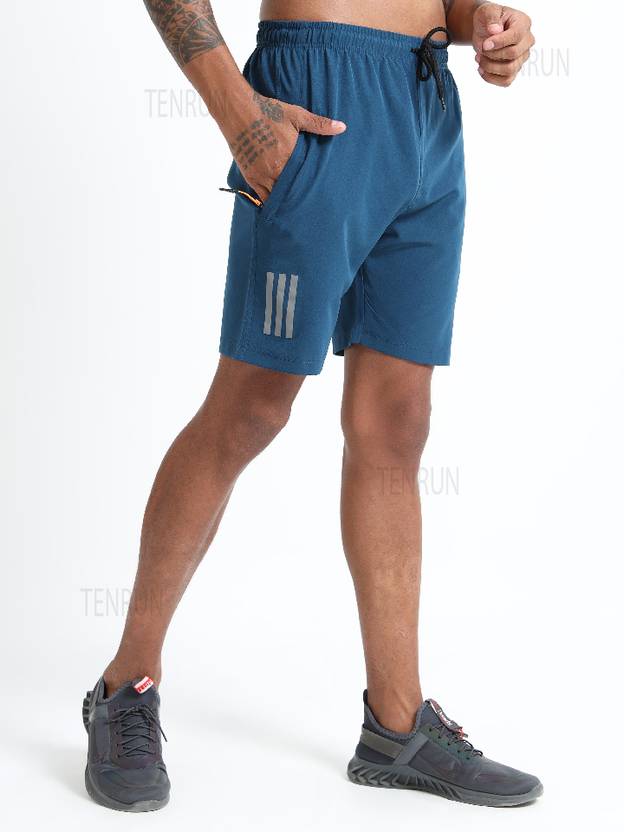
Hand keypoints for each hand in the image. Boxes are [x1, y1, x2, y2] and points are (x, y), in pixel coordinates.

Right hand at [222, 90, 345, 202]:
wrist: (238, 110)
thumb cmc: (268, 111)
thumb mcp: (296, 115)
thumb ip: (319, 124)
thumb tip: (342, 127)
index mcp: (291, 156)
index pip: (306, 179)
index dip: (313, 188)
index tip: (321, 195)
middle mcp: (277, 169)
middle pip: (293, 191)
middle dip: (301, 197)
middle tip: (312, 208)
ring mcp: (263, 175)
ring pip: (279, 196)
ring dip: (287, 201)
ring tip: (297, 210)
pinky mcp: (251, 177)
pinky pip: (262, 197)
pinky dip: (271, 202)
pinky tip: (279, 208)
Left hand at [473, 3, 534, 86]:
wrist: (484, 31)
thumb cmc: (488, 19)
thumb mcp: (487, 11)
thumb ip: (491, 18)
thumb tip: (495, 30)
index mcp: (523, 23)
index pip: (516, 36)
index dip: (499, 43)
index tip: (485, 44)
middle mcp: (527, 41)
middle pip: (513, 54)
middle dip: (493, 54)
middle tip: (481, 49)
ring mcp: (522, 58)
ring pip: (509, 70)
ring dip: (490, 67)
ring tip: (479, 57)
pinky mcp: (514, 70)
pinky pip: (506, 81)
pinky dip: (491, 78)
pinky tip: (481, 69)